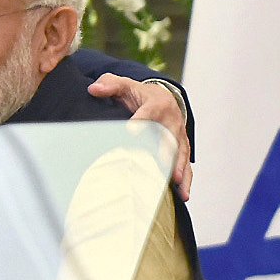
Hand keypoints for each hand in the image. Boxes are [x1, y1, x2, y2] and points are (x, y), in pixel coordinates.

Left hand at [88, 73, 191, 200]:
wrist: (164, 98)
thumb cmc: (138, 95)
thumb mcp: (124, 85)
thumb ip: (109, 85)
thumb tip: (93, 89)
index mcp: (157, 103)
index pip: (149, 112)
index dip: (141, 120)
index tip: (131, 130)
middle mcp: (172, 120)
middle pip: (168, 136)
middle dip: (165, 151)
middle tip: (159, 165)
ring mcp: (179, 136)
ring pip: (181, 153)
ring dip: (179, 168)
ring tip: (176, 183)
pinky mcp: (183, 148)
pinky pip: (186, 164)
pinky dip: (186, 179)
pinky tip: (184, 195)